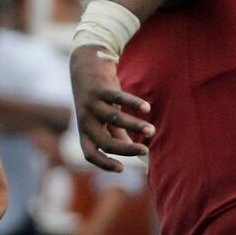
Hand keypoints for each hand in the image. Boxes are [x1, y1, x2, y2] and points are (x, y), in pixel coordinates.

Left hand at [70, 46, 154, 171]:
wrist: (83, 66)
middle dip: (126, 149)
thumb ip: (116, 134)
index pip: (90, 153)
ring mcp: (91, 104)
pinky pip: (117, 98)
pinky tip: (147, 108)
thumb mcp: (103, 118)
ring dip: (134, 126)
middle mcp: (85, 120)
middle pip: (104, 142)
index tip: (122, 169)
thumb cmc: (97, 97)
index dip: (103, 164)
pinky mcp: (99, 89)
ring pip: (114, 119)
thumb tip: (134, 152)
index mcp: (85, 130)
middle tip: (145, 150)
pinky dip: (133, 103)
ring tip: (152, 130)